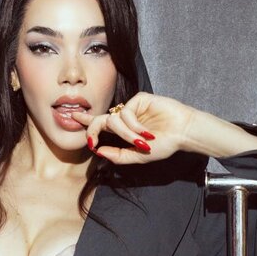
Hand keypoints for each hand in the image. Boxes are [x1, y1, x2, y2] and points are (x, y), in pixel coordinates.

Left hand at [70, 93, 194, 165]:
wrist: (183, 133)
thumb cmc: (164, 144)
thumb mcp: (138, 156)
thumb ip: (118, 155)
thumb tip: (98, 151)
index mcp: (122, 130)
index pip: (100, 124)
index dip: (86, 122)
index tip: (73, 119)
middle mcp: (125, 118)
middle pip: (100, 119)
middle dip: (92, 128)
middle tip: (91, 139)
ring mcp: (132, 108)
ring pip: (114, 121)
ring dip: (126, 135)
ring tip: (142, 142)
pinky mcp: (139, 99)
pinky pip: (125, 113)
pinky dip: (134, 126)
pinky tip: (147, 132)